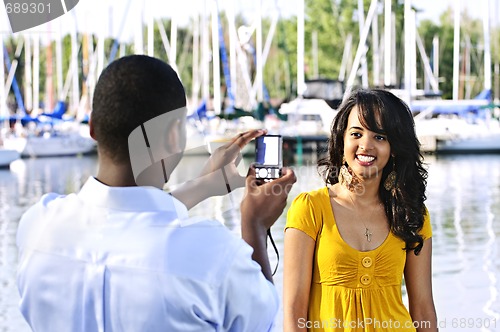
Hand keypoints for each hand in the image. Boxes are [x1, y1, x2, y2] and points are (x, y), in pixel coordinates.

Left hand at [199, 129, 266, 191]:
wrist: (201, 186)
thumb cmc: (217, 185)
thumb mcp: (236, 183)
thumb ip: (249, 177)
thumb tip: (259, 173)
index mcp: (228, 154)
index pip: (243, 139)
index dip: (254, 134)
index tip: (263, 131)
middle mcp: (223, 150)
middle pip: (239, 136)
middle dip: (251, 133)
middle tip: (261, 132)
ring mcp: (218, 151)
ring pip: (234, 140)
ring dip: (244, 138)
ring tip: (254, 138)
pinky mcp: (216, 154)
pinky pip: (229, 145)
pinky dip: (237, 144)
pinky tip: (241, 148)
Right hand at [240, 166, 295, 281]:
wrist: (254, 225)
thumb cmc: (251, 207)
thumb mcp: (249, 188)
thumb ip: (251, 176)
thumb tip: (252, 169)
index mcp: (277, 187)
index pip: (292, 174)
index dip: (287, 170)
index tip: (280, 170)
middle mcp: (283, 194)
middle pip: (288, 182)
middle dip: (280, 178)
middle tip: (269, 177)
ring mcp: (282, 203)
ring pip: (284, 191)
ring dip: (277, 187)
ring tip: (263, 188)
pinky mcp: (280, 209)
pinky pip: (280, 199)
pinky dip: (275, 196)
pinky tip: (264, 198)